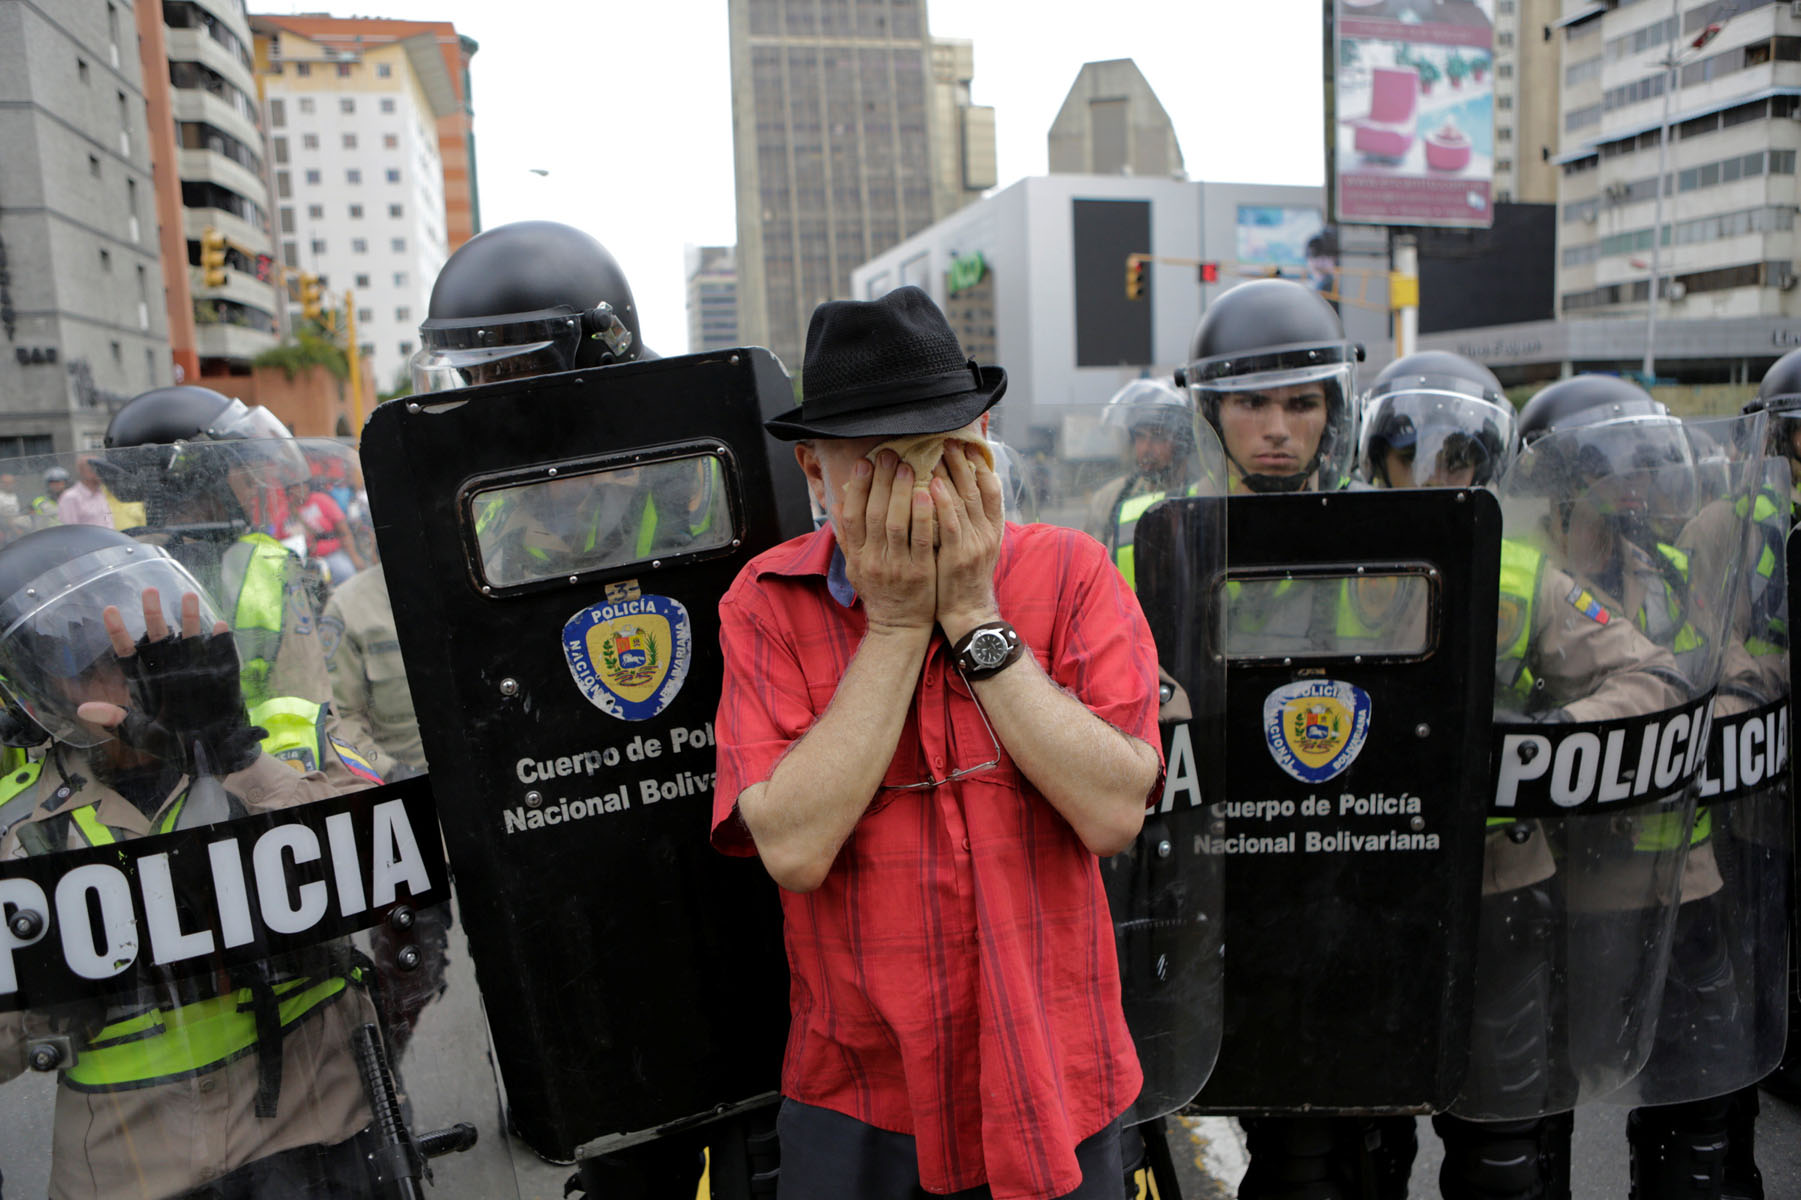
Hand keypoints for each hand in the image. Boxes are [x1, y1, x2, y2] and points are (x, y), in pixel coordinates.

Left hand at [78, 587, 262, 774]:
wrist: (210, 753)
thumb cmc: (172, 744)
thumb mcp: (140, 734)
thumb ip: (115, 720)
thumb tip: (82, 710)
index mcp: (147, 681)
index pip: (129, 652)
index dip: (119, 632)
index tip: (108, 610)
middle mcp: (169, 669)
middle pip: (159, 636)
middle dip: (153, 614)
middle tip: (149, 591)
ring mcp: (196, 669)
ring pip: (190, 638)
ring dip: (189, 617)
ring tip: (188, 596)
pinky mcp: (220, 675)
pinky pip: (222, 655)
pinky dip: (222, 641)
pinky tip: (219, 626)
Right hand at [837, 451, 936, 635]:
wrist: (899, 627)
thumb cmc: (880, 592)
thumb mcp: (855, 566)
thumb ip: (847, 536)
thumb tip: (836, 503)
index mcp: (856, 556)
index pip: (852, 515)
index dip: (857, 487)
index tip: (864, 463)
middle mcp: (873, 560)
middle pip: (873, 514)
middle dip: (880, 481)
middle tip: (888, 454)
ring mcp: (897, 566)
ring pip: (895, 523)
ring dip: (900, 492)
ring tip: (907, 467)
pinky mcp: (920, 572)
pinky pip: (921, 539)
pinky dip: (923, 515)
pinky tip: (927, 494)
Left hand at [932, 440, 1004, 642]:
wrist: (967, 612)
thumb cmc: (964, 577)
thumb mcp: (976, 545)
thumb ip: (970, 519)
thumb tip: (957, 490)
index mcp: (994, 528)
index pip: (992, 488)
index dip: (980, 465)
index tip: (967, 445)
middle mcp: (988, 532)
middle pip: (976, 488)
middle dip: (961, 462)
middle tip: (947, 439)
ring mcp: (974, 544)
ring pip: (963, 501)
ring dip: (949, 474)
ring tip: (936, 452)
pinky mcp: (958, 556)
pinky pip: (949, 524)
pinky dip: (942, 502)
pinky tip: (930, 484)